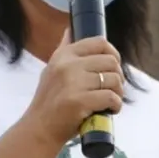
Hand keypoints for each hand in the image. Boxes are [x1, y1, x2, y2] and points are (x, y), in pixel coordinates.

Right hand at [21, 30, 125, 149]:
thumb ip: (63, 49)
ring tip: (110, 101)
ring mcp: (73, 83)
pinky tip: (110, 110)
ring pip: (114, 80)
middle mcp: (67, 66)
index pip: (100, 43)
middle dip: (118, 76)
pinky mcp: (79, 101)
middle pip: (111, 62)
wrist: (39, 129)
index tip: (113, 67)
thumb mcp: (51, 69)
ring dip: (118, 92)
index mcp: (64, 55)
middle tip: (113, 88)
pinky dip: (116, 105)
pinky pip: (111, 97)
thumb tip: (70, 29)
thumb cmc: (50, 100)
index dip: (113, 54)